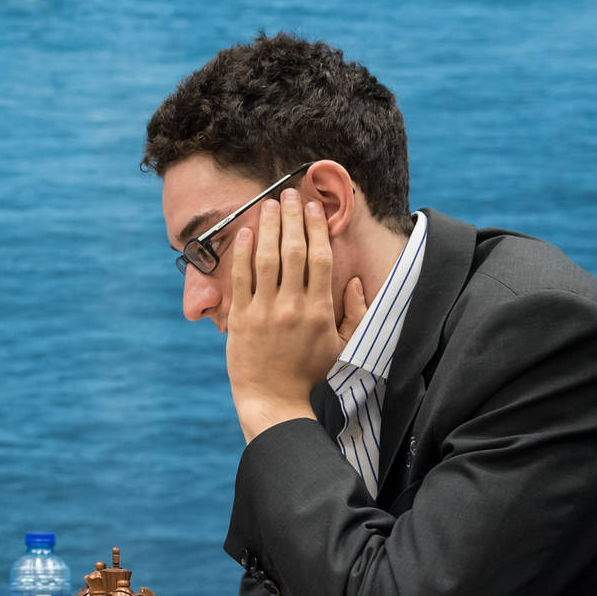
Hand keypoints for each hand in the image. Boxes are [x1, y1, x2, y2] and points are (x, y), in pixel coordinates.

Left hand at [225, 190, 348, 439]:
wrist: (274, 400)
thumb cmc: (310, 374)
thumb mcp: (342, 346)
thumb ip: (354, 313)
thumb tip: (355, 281)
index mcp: (320, 311)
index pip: (320, 258)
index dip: (317, 229)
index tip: (315, 207)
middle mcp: (293, 306)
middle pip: (294, 251)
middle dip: (293, 218)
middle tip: (291, 194)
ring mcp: (265, 311)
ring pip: (267, 259)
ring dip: (269, 227)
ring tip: (269, 204)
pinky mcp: (242, 319)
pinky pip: (241, 279)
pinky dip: (243, 253)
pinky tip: (246, 233)